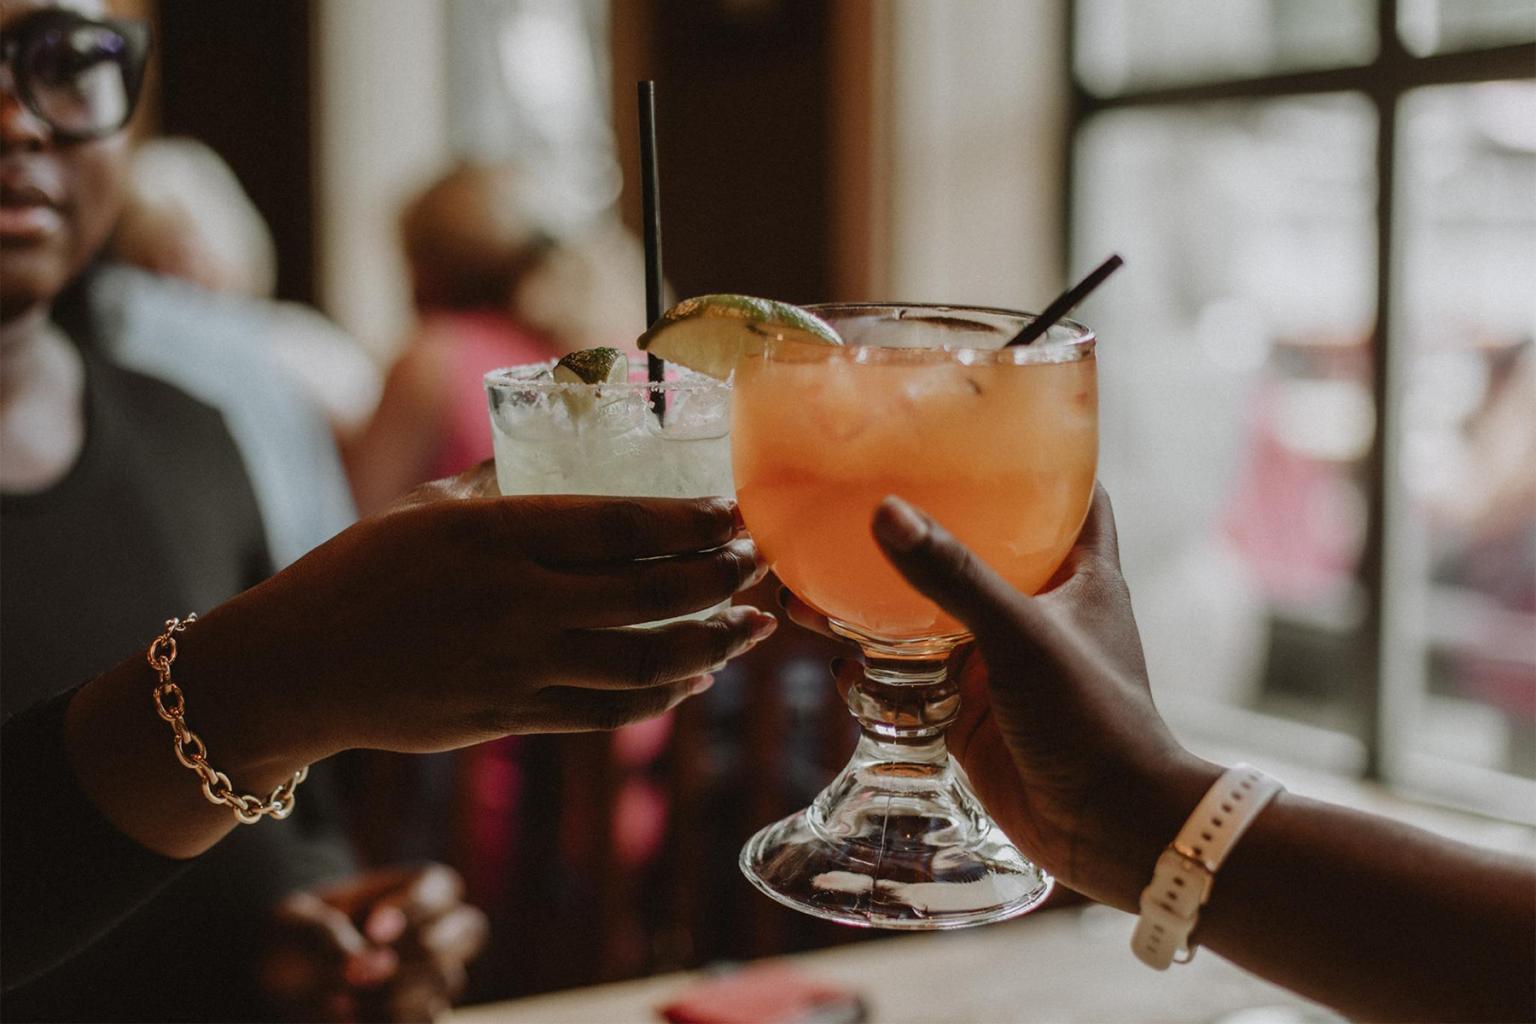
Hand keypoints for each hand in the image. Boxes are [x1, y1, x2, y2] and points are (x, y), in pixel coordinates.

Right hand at [181, 460, 776, 764]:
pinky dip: (662, 696)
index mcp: (497, 535)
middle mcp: (517, 603)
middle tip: (760, 565)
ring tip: (753, 627)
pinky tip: (694, 677)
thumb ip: (499, 480)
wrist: (297, 669)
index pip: (623, 526)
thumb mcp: (425, 507)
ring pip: (644, 664)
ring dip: (712, 645)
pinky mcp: (512, 718)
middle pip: (652, 595)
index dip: (694, 523)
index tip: (736, 515)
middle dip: (722, 580)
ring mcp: (518, 668)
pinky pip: (609, 712)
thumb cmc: (358, 572)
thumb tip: (556, 440)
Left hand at [260, 864, 487, 1022]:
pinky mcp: (420, 1015)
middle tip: (369, 966)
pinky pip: (429, 1020)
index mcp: (412, 890)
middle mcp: (434, 930)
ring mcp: (433, 977)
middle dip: (422, 949)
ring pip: (451, 981)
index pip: (443, 887)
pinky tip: (347, 1017)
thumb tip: (371, 969)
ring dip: (395, 992)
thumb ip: (329, 936)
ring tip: (341, 999)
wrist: (277, 983)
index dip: (416, 907)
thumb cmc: (293, 938)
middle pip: (471, 930)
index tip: (372, 929)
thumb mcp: (295, 924)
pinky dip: (389, 1021)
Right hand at [784, 485, 1218, 910]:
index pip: (1069, 492)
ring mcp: (1002, 661)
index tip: (981, 423)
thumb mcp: (1023, 636)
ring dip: (880, 598)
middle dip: (924, 527)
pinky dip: (873, 662)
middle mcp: (1040, 609)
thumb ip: (954, 577)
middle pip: (980, 548)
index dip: (1038, 455)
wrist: (1108, 830)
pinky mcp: (971, 710)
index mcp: (1081, 574)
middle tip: (857, 494)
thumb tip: (886, 512)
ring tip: (810, 572)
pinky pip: (912, 675)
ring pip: (932, 614)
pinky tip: (828, 649)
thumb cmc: (1092, 719)